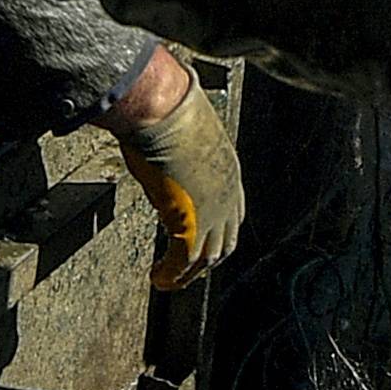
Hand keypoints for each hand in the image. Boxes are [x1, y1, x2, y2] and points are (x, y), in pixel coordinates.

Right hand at [103, 46, 243, 286]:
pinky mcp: (189, 226)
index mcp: (230, 173)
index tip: (204, 242)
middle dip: (206, 260)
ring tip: (169, 280)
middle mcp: (228, 197)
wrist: (165, 110)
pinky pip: (181, 263)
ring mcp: (211, 214)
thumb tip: (161, 120)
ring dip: (188, 273)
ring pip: (205, 258)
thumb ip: (180, 141)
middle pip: (224, 242)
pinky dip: (170, 276)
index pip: (233, 214)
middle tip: (186, 270)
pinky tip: (157, 278)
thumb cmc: (170, 110)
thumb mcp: (185, 130)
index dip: (219, 231)